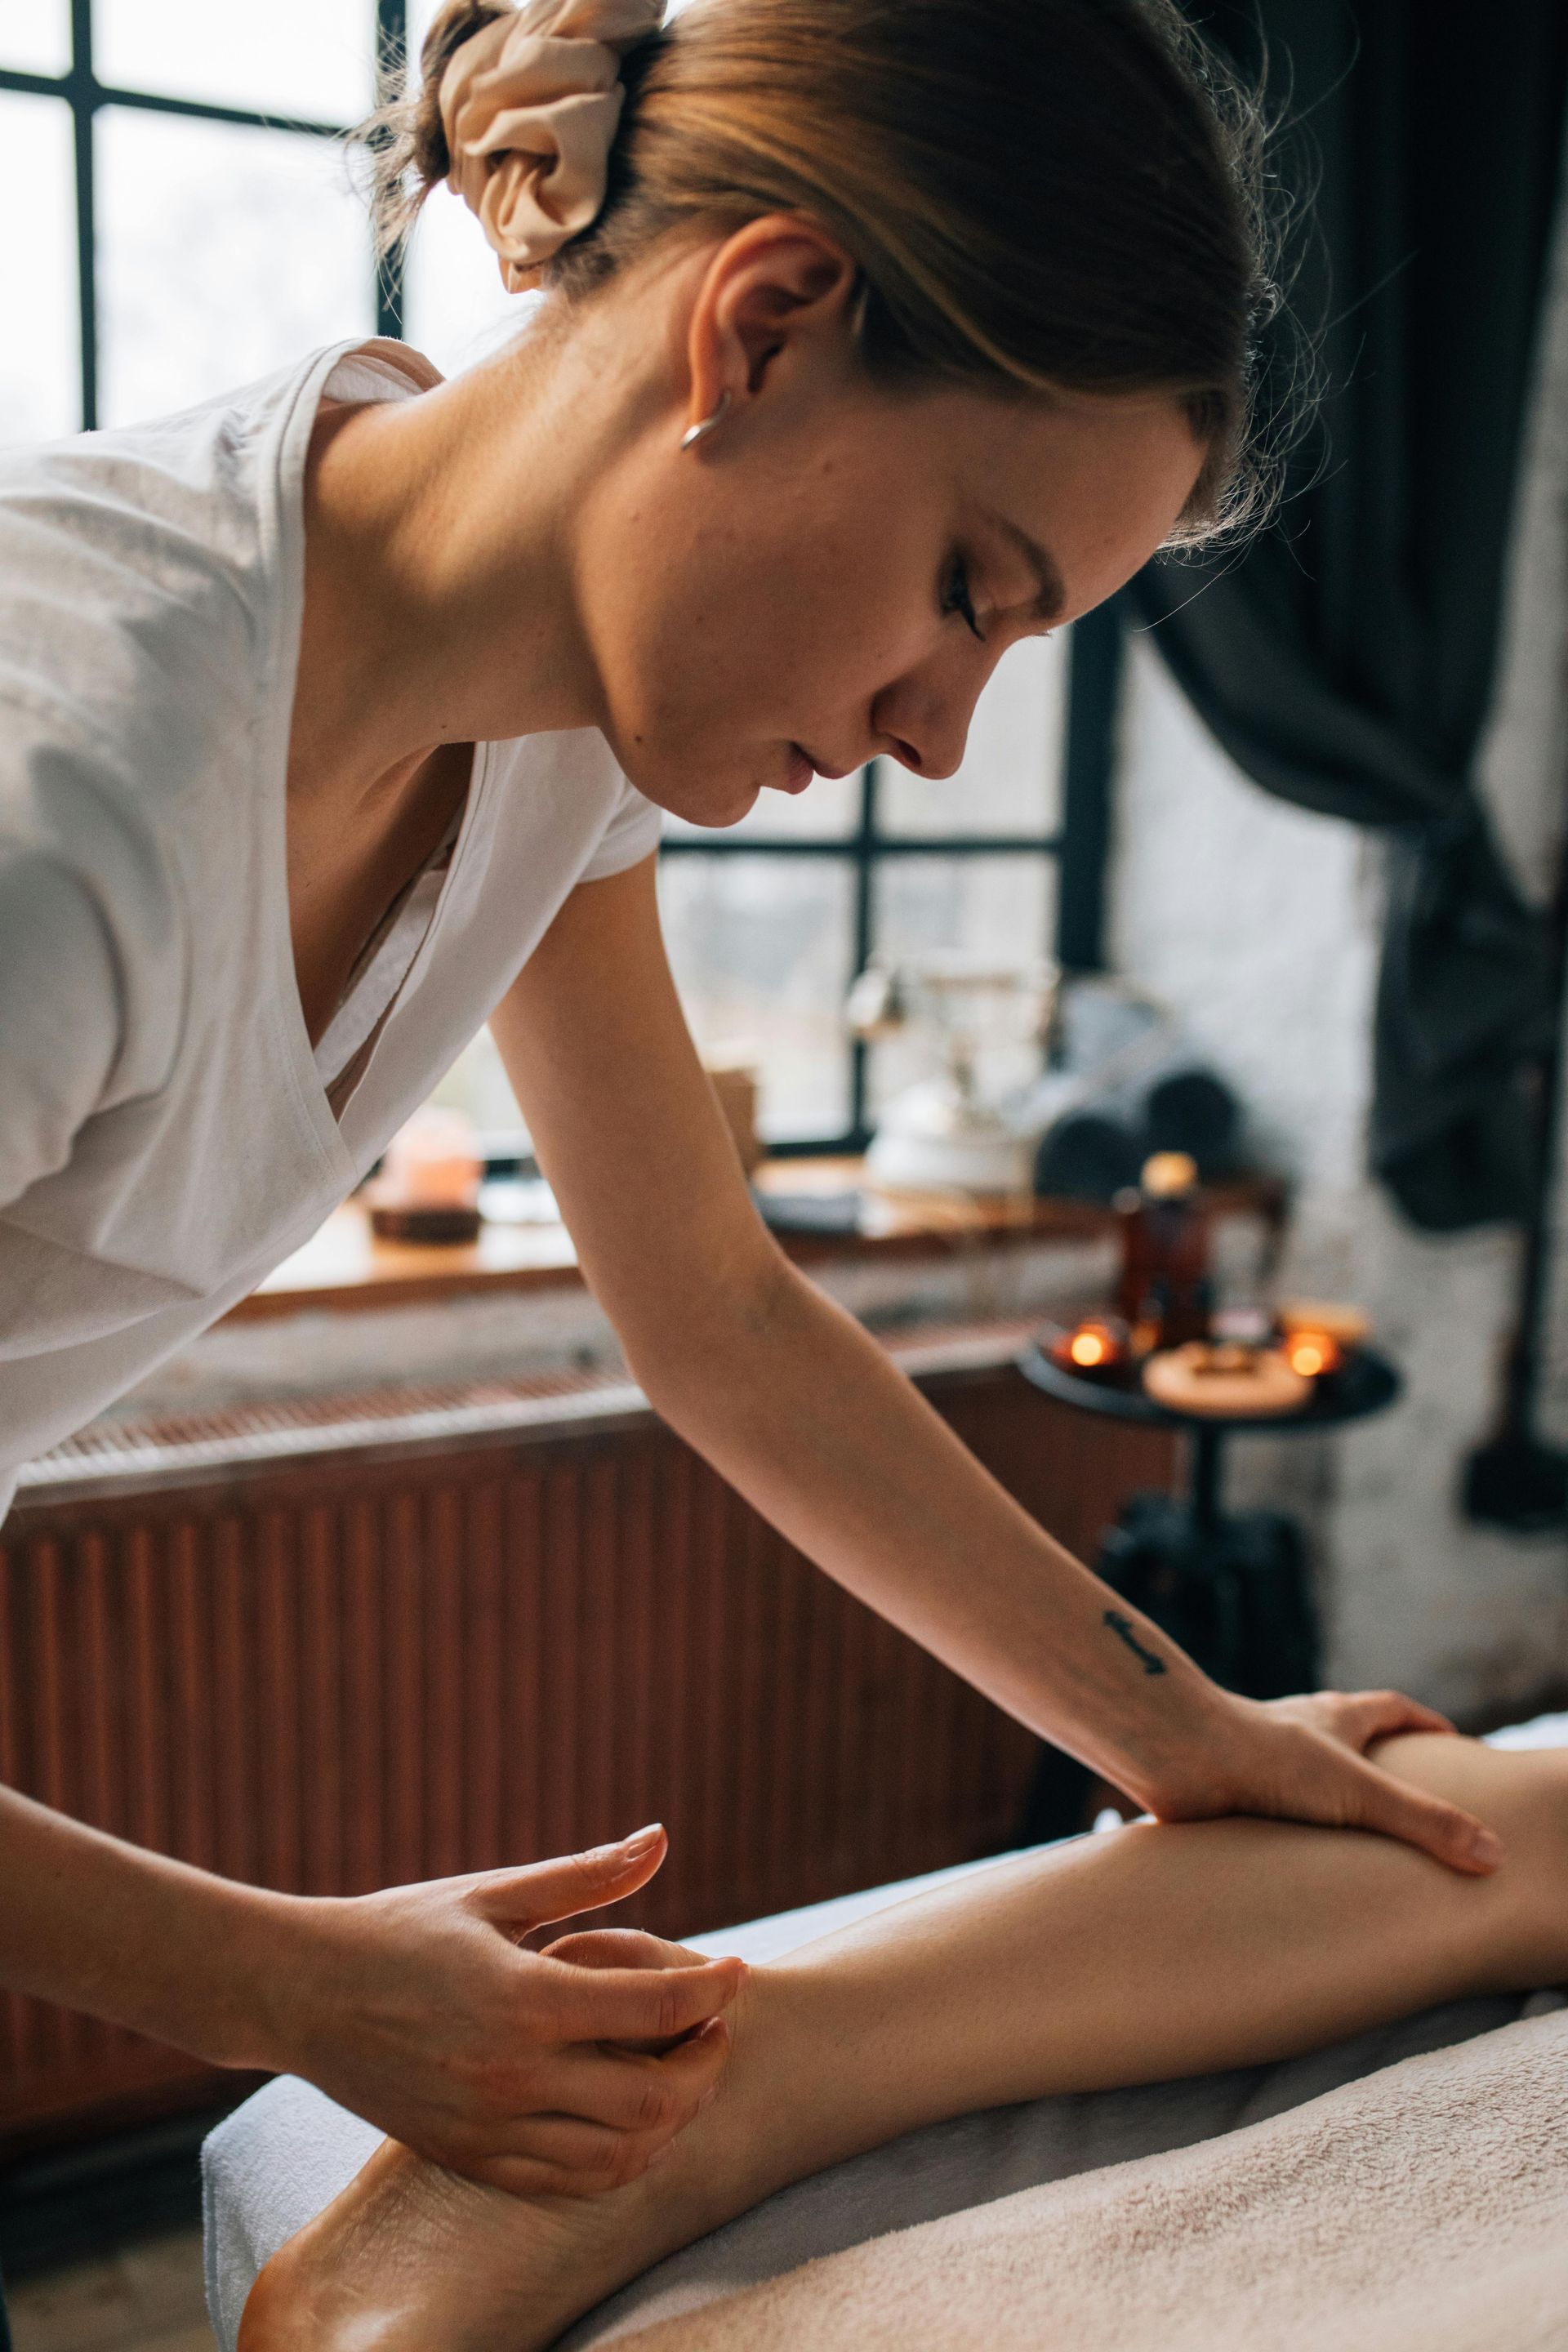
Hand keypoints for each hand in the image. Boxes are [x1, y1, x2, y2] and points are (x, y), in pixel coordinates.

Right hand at [257, 1826, 744, 2192]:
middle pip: (657, 2097)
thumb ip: (586, 1876)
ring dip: (672, 2117)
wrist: (304, 1994)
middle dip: (707, 2063)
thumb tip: (662, 1838)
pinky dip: (620, 2157)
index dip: (714, 1988)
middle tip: (716, 2027)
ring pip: (621, 2153)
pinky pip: (571, 2181)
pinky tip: (630, 2114)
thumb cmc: (401, 1929)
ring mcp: (492, 2127)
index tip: (737, 1969)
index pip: (658, 2007)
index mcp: (525, 1997)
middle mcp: (513, 2074)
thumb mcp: (494, 1892)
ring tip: (681, 2070)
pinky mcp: (472, 2159)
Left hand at [1137, 1688, 1503, 1873]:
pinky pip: (1267, 1808)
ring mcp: (1262, 1760)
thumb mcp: (1360, 1793)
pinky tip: (1293, 1861)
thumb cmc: (1265, 1760)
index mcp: (1335, 1718)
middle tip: (1410, 1794)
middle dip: (1379, 1761)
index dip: (1423, 1722)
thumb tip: (1491, 1855)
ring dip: (1329, 1799)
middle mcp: (1298, 1731)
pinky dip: (1288, 1829)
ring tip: (1355, 1840)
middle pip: (1348, 1736)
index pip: (1391, 1708)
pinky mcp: (1232, 1790)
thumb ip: (1425, 1823)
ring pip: (1304, 1774)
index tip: (1451, 1740)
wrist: (1176, 1755)